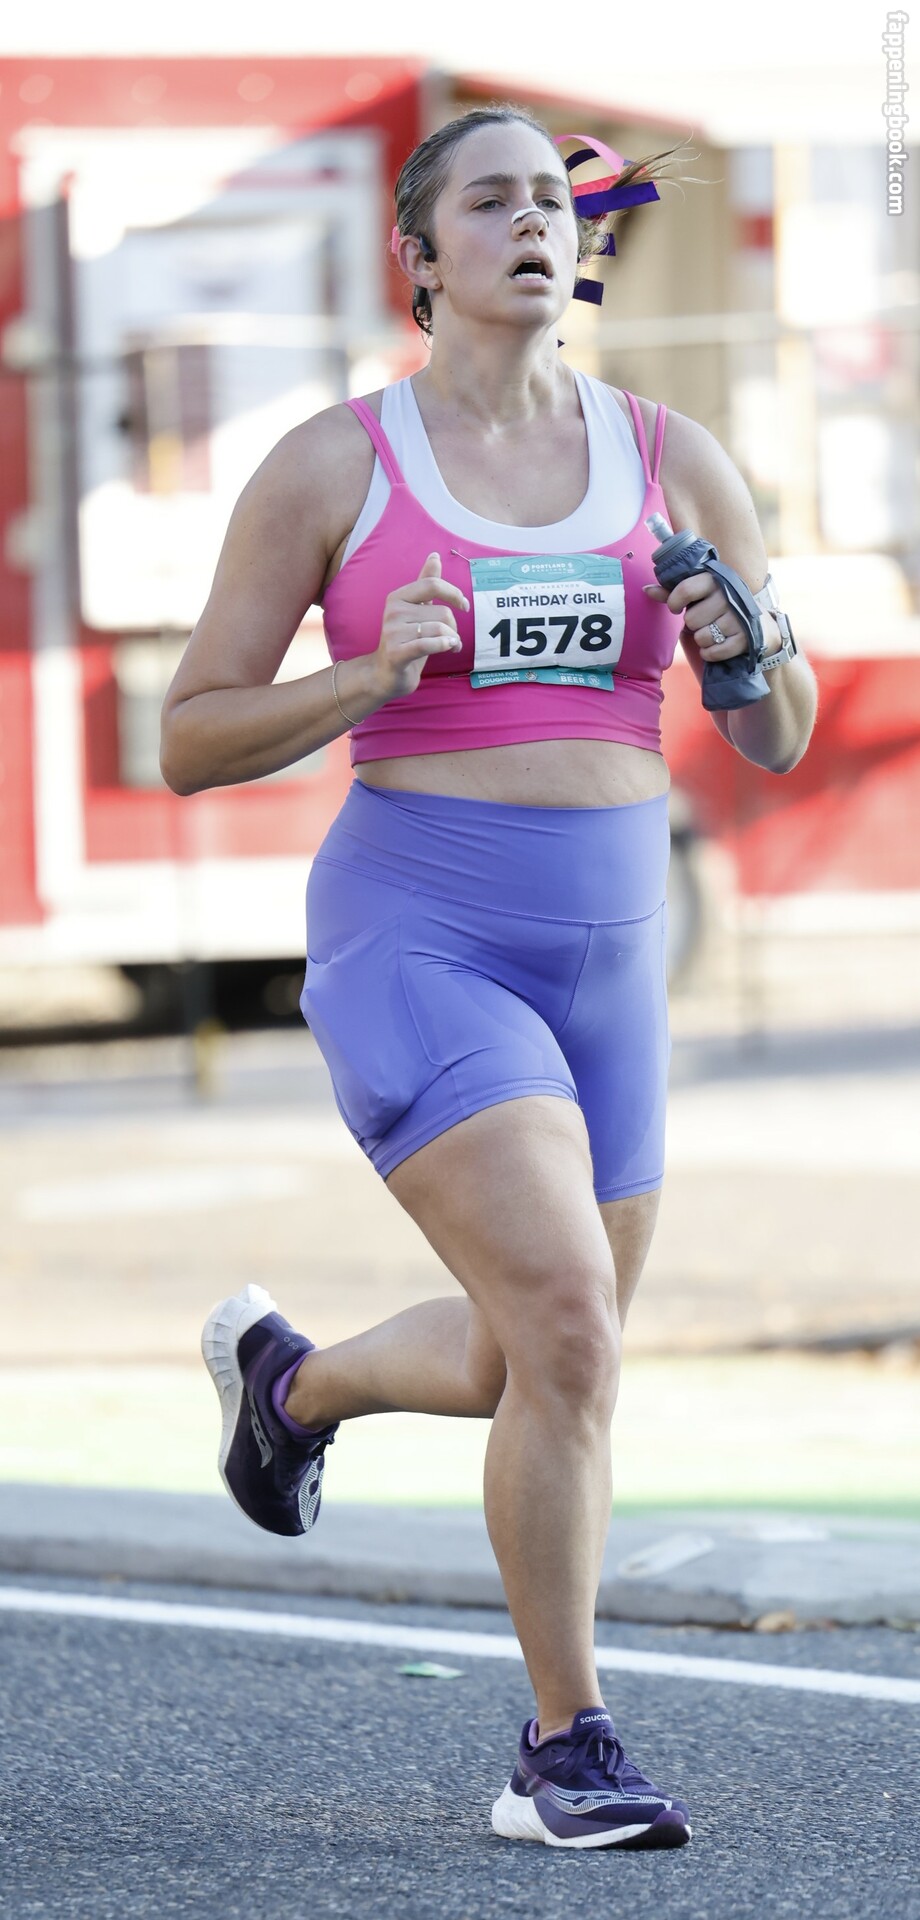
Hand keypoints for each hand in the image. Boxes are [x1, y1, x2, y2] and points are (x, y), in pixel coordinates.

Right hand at [372, 552, 467, 701]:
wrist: (384, 674)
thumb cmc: (405, 640)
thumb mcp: (416, 610)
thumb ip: (425, 584)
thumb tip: (435, 555)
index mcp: (398, 597)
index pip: (432, 584)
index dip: (454, 593)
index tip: (464, 605)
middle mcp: (393, 611)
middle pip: (442, 611)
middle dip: (454, 626)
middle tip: (452, 637)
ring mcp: (393, 632)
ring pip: (440, 629)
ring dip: (453, 640)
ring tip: (451, 646)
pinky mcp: (396, 653)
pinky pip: (428, 644)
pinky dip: (444, 646)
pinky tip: (449, 648)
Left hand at [643, 570, 747, 661]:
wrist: (756, 619)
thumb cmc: (716, 604)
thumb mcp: (698, 593)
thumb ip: (672, 592)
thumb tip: (646, 589)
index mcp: (714, 580)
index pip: (684, 590)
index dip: (674, 602)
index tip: (676, 607)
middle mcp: (728, 597)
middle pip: (691, 619)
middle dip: (693, 624)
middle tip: (704, 620)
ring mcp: (738, 618)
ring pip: (702, 638)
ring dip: (702, 639)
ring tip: (712, 632)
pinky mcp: (744, 639)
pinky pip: (714, 653)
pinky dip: (710, 653)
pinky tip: (716, 645)